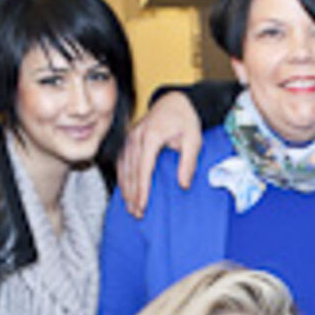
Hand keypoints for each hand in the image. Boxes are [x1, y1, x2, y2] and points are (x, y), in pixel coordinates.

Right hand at [117, 93, 204, 217]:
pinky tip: (125, 190)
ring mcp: (129, 137)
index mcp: (151, 136)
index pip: (143, 168)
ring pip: (123, 167)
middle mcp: (136, 136)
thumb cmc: (185, 120)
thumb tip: (183, 184)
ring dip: (125, 188)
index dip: (142, 189)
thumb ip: (188, 162)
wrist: (175, 101)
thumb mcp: (194, 139)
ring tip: (130, 207)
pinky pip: (121, 161)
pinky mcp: (128, 139)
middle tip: (136, 213)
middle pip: (131, 171)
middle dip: (132, 194)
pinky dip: (122, 177)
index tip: (142, 205)